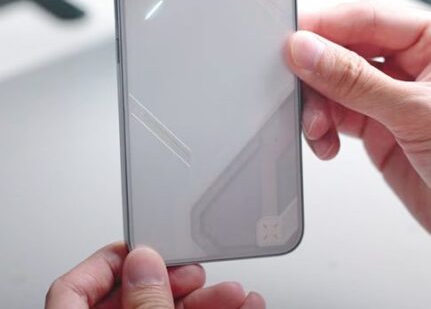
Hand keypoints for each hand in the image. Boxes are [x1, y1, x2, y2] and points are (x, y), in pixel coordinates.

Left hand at [45, 242, 264, 307]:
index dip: (109, 259)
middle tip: (199, 271)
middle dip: (174, 279)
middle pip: (132, 297)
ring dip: (205, 300)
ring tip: (236, 293)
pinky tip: (242, 307)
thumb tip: (144, 262)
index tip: (146, 246)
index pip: (73, 287)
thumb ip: (143, 307)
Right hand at [286, 2, 430, 231]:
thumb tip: (307, 51)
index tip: (289, 41)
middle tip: (296, 88)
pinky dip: (324, 129)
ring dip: (317, 107)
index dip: (323, 26)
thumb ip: (355, 81)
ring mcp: (391, 96)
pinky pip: (338, 116)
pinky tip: (326, 141)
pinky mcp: (379, 127)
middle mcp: (409, 65)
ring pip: (334, 86)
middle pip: (343, 51)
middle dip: (316, 74)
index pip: (364, 19)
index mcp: (430, 41)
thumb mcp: (416, 112)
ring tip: (318, 127)